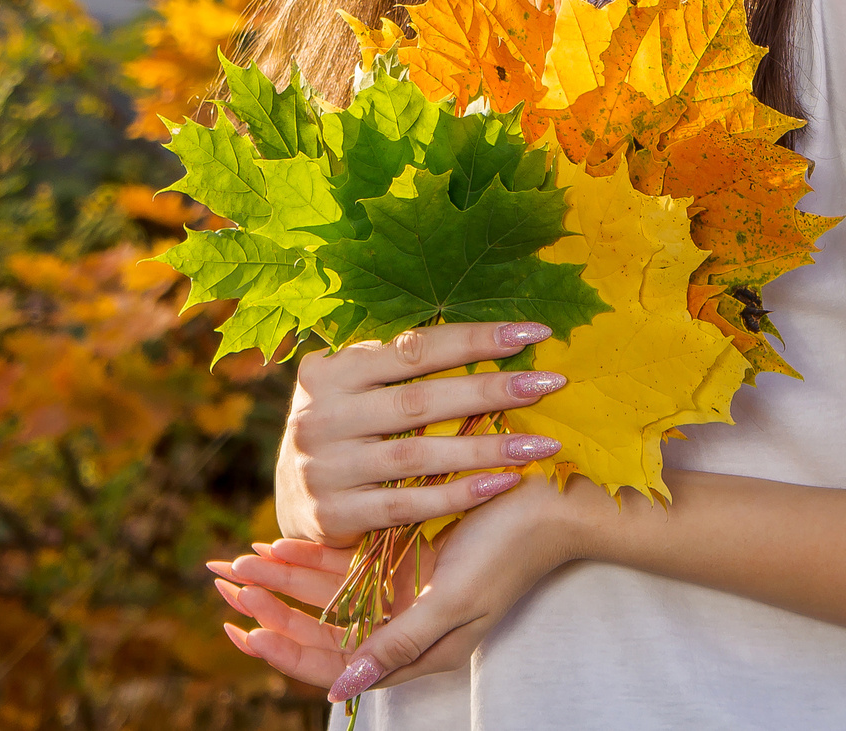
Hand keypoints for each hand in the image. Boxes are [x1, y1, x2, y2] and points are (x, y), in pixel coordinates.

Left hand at [212, 474, 600, 701]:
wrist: (556, 502)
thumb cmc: (509, 553)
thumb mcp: (452, 601)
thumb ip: (397, 643)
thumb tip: (341, 685)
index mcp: (420, 650)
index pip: (336, 664)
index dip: (286, 648)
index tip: (242, 630)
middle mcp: (408, 625)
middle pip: (325, 628)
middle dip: (274, 609)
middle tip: (226, 583)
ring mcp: (409, 590)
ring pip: (333, 594)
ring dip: (288, 579)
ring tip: (242, 562)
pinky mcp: (413, 556)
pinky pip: (352, 563)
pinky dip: (317, 555)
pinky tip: (285, 541)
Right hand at [274, 320, 569, 547]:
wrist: (295, 500)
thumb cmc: (346, 428)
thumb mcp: (355, 386)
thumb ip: (401, 363)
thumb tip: (491, 331)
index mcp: (331, 371)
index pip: (414, 347)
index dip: (476, 339)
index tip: (534, 333)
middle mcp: (321, 415)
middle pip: (420, 400)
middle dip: (492, 390)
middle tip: (550, 384)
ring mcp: (325, 467)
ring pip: (417, 455)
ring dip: (486, 448)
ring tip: (543, 444)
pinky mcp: (335, 514)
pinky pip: (408, 504)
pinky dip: (459, 493)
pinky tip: (504, 483)